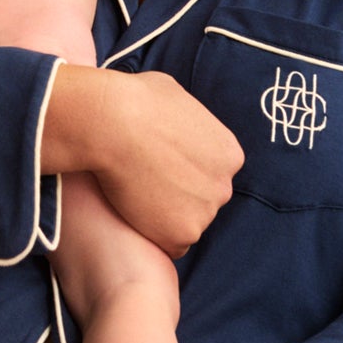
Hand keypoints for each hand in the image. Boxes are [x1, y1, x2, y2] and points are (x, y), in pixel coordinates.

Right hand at [42, 66, 242, 258]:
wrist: (113, 124)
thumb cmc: (136, 101)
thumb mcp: (175, 96)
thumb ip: (184, 118)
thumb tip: (172, 115)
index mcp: (229, 154)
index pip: (213, 175)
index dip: (184, 174)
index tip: (160, 168)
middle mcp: (225, 186)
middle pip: (203, 202)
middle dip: (178, 197)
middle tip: (144, 185)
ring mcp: (205, 213)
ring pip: (185, 224)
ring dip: (164, 218)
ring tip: (133, 197)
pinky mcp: (180, 235)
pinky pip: (171, 246)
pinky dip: (153, 236)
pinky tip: (134, 215)